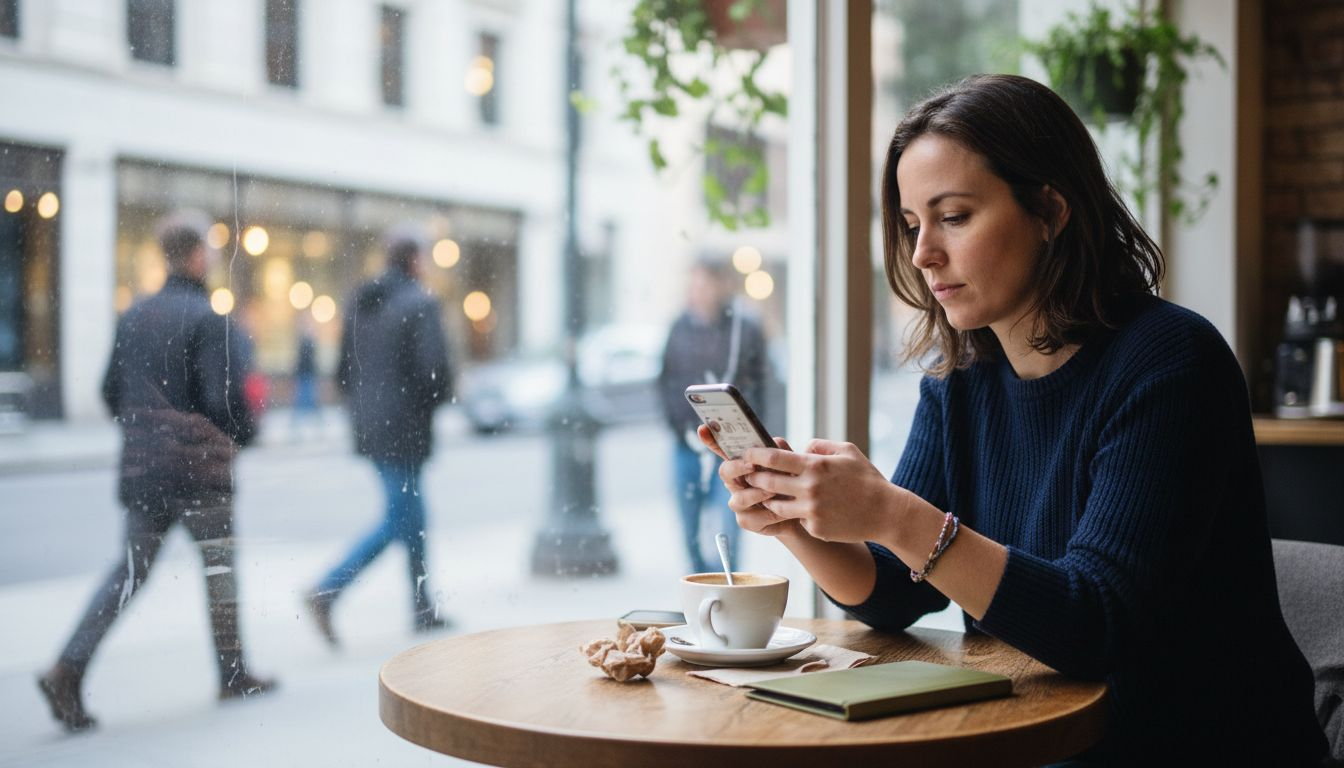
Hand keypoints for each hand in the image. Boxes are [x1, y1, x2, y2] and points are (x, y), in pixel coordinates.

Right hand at [698, 425, 803, 538]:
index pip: (723, 449)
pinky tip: (781, 512)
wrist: (801, 511)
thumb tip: (774, 441)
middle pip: (725, 471)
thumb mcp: (788, 463)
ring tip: (773, 492)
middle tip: (752, 466)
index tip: (703, 428)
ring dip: (756, 494)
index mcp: (743, 464)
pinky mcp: (746, 521)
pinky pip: (753, 517)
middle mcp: (736, 482)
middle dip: (737, 467)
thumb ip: (780, 451)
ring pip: (739, 498)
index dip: (711, 440)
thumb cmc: (790, 483)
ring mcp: (739, 502)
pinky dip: (769, 514)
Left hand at [738, 439, 902, 543]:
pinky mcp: (816, 528)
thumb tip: (799, 449)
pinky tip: (801, 510)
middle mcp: (810, 488)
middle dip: (754, 478)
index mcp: (815, 466)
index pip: (774, 458)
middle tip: (748, 475)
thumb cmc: (866, 479)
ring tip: (770, 494)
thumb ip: (819, 446)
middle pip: (767, 482)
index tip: (746, 454)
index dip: (755, 455)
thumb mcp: (847, 452)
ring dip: (769, 499)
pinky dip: (796, 514)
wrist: (886, 512)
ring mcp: (811, 511)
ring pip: (776, 505)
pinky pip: (796, 519)